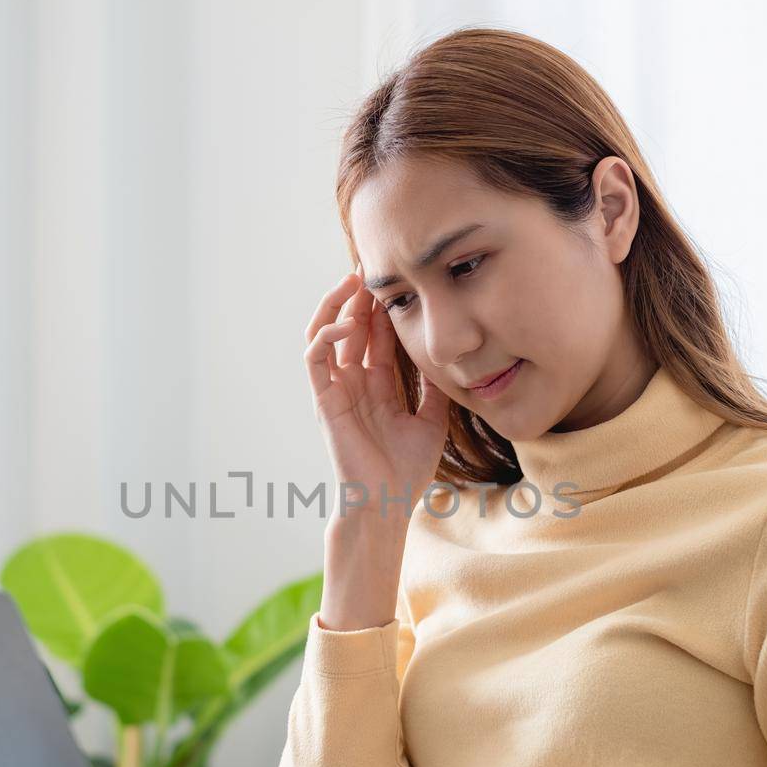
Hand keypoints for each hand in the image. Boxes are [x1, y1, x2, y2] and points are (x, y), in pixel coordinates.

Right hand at [303, 268, 450, 523]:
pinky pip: (316, 357)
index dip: (383, 307)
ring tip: (351, 281)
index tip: (397, 278)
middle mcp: (353, 382)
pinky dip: (327, 335)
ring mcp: (336, 389)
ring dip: (335, 305)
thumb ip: (435, 389)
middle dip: (359, 295)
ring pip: (325, 333)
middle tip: (372, 264)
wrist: (386, 502)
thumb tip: (450, 358)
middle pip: (351, 326)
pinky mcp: (324, 399)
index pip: (376, 335)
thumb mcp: (432, 420)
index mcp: (377, 385)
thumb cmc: (406, 470)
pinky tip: (349, 323)